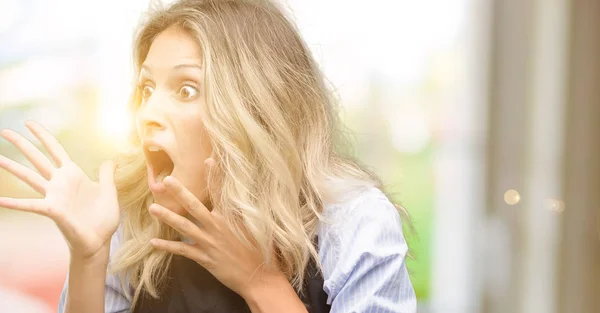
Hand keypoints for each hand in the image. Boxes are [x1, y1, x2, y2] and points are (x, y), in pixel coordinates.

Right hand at [0, 121, 119, 259]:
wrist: (101, 241)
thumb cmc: (103, 219)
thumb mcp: (109, 191)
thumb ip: (106, 175)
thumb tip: (110, 161)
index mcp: (73, 175)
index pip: (55, 149)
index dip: (43, 136)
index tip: (28, 122)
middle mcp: (60, 182)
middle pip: (37, 158)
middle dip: (21, 144)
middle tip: (3, 131)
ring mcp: (54, 195)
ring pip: (29, 176)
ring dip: (12, 167)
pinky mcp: (53, 210)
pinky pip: (30, 204)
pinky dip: (14, 203)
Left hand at [147, 162, 277, 297]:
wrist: (260, 278)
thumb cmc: (262, 252)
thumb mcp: (258, 228)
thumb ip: (245, 213)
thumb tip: (241, 200)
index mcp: (232, 217)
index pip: (222, 191)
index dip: (215, 175)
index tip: (208, 160)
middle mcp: (219, 226)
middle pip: (195, 206)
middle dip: (180, 192)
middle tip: (167, 180)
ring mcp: (210, 242)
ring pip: (184, 227)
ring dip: (167, 217)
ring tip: (153, 208)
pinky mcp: (205, 258)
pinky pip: (183, 250)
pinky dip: (168, 247)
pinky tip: (154, 242)